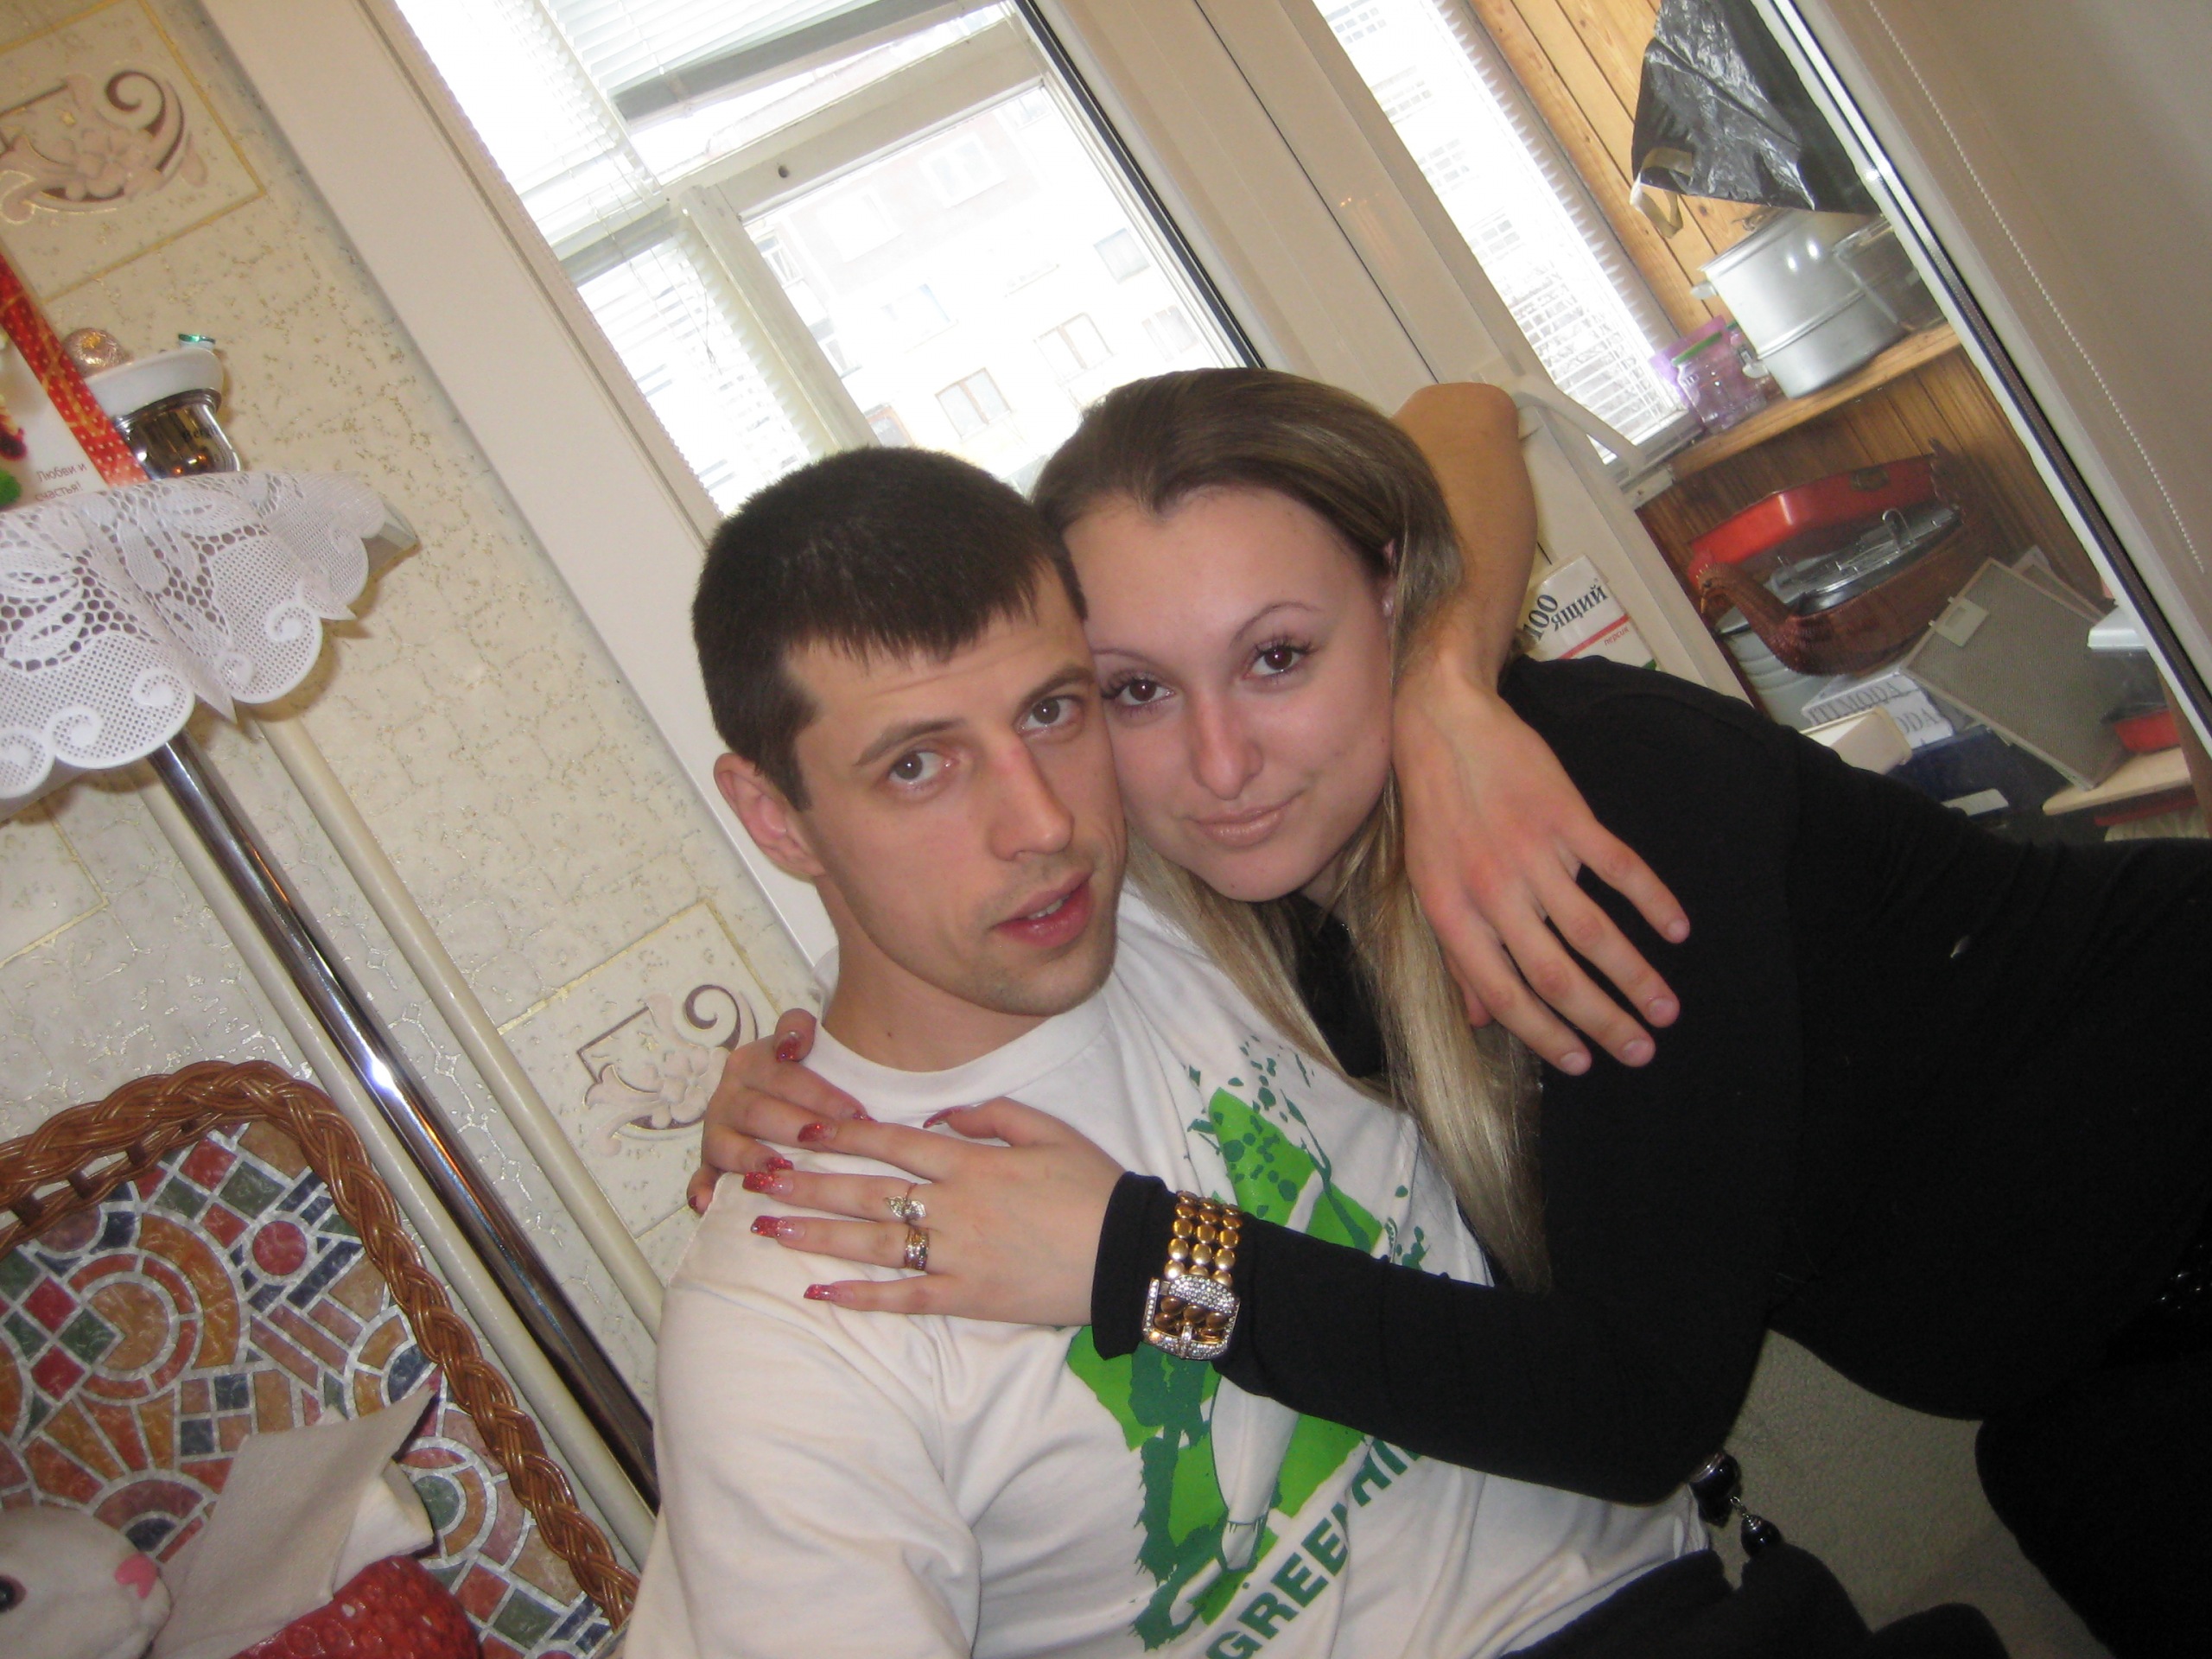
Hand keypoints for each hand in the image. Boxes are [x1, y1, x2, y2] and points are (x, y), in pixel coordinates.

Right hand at [687, 1010, 869, 1214]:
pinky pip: (701, 1178)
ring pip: (728, 1144)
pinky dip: (702, 1190)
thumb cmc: (801, 1074)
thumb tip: (793, 1043)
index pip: (784, 1075)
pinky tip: (706, 1203)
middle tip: (829, 1141)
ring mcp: (716, 1130)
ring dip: (752, 1158)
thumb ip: (798, 1028)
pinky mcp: (709, 1162)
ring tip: (780, 1169)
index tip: (855, 1113)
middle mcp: (729, 1095)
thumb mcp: (802, 1042)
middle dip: (796, 1126)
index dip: (819, 1093)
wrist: (777, 1094)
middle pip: (758, 1111)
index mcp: (751, 1063)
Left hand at [744, 1100, 1121, 1325]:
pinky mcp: (967, 1297)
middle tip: (757, 1177)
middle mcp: (953, 1207)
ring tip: (768, 1228)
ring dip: (817, 1234)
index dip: (841, 1135)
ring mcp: (956, 1255)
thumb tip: (935, 1117)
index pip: (891, 1143)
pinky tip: (821, 1295)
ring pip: (872, 1243)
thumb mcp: (1048, 1130)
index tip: (800, 1129)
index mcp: (971, 1163)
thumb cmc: (1094, 1186)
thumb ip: (989, 1115)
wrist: (1131, 1253)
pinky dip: (861, 1297)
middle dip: (807, 1183)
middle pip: (866, 1191)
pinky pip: (904, 1298)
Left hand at [1394, 655, 1687, 1071]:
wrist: (1442, 725)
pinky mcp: (1566, 817)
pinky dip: (1653, 901)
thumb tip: (1482, 1018)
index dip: (1543, 1034)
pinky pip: (1618, 869)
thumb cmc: (1433, 810)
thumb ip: (1457, 953)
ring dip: (1636, 976)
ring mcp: (1531, 853)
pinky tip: (1677, 930)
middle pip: (1555, 974)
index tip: (1581, 1063)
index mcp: (1452, 913)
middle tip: (1641, 1051)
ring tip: (1667, 1008)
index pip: (1502, 993)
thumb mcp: (1428, 884)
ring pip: (1593, 931)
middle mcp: (1491, 891)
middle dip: (1603, 1021)